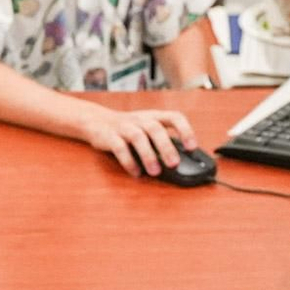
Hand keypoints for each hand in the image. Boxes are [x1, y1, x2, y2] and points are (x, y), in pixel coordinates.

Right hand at [80, 107, 195, 177]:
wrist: (97, 120)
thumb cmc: (129, 128)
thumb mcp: (147, 128)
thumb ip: (163, 141)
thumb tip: (181, 163)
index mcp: (154, 117)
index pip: (174, 117)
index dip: (185, 130)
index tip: (192, 147)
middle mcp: (140, 119)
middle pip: (155, 129)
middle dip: (166, 147)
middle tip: (174, 164)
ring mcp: (124, 127)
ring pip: (138, 137)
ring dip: (148, 155)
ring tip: (155, 172)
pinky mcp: (109, 136)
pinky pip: (119, 147)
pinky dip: (128, 161)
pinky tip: (136, 173)